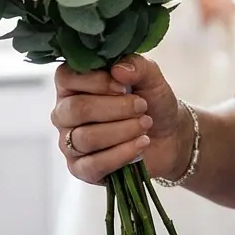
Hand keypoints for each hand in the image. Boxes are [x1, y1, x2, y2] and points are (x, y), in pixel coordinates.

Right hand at [50, 55, 188, 183]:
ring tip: (145, 125)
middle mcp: (65, 113)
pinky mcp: (81, 169)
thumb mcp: (151, 77)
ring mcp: (69, 142)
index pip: (66, 78)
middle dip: (115, 108)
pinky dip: (121, 154)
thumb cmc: (151, 102)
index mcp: (73, 85)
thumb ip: (137, 66)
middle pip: (76, 109)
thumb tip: (118, 69)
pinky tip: (141, 144)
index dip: (96, 81)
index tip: (124, 86)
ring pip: (86, 138)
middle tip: (141, 106)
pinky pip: (93, 164)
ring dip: (122, 130)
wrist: (169, 135)